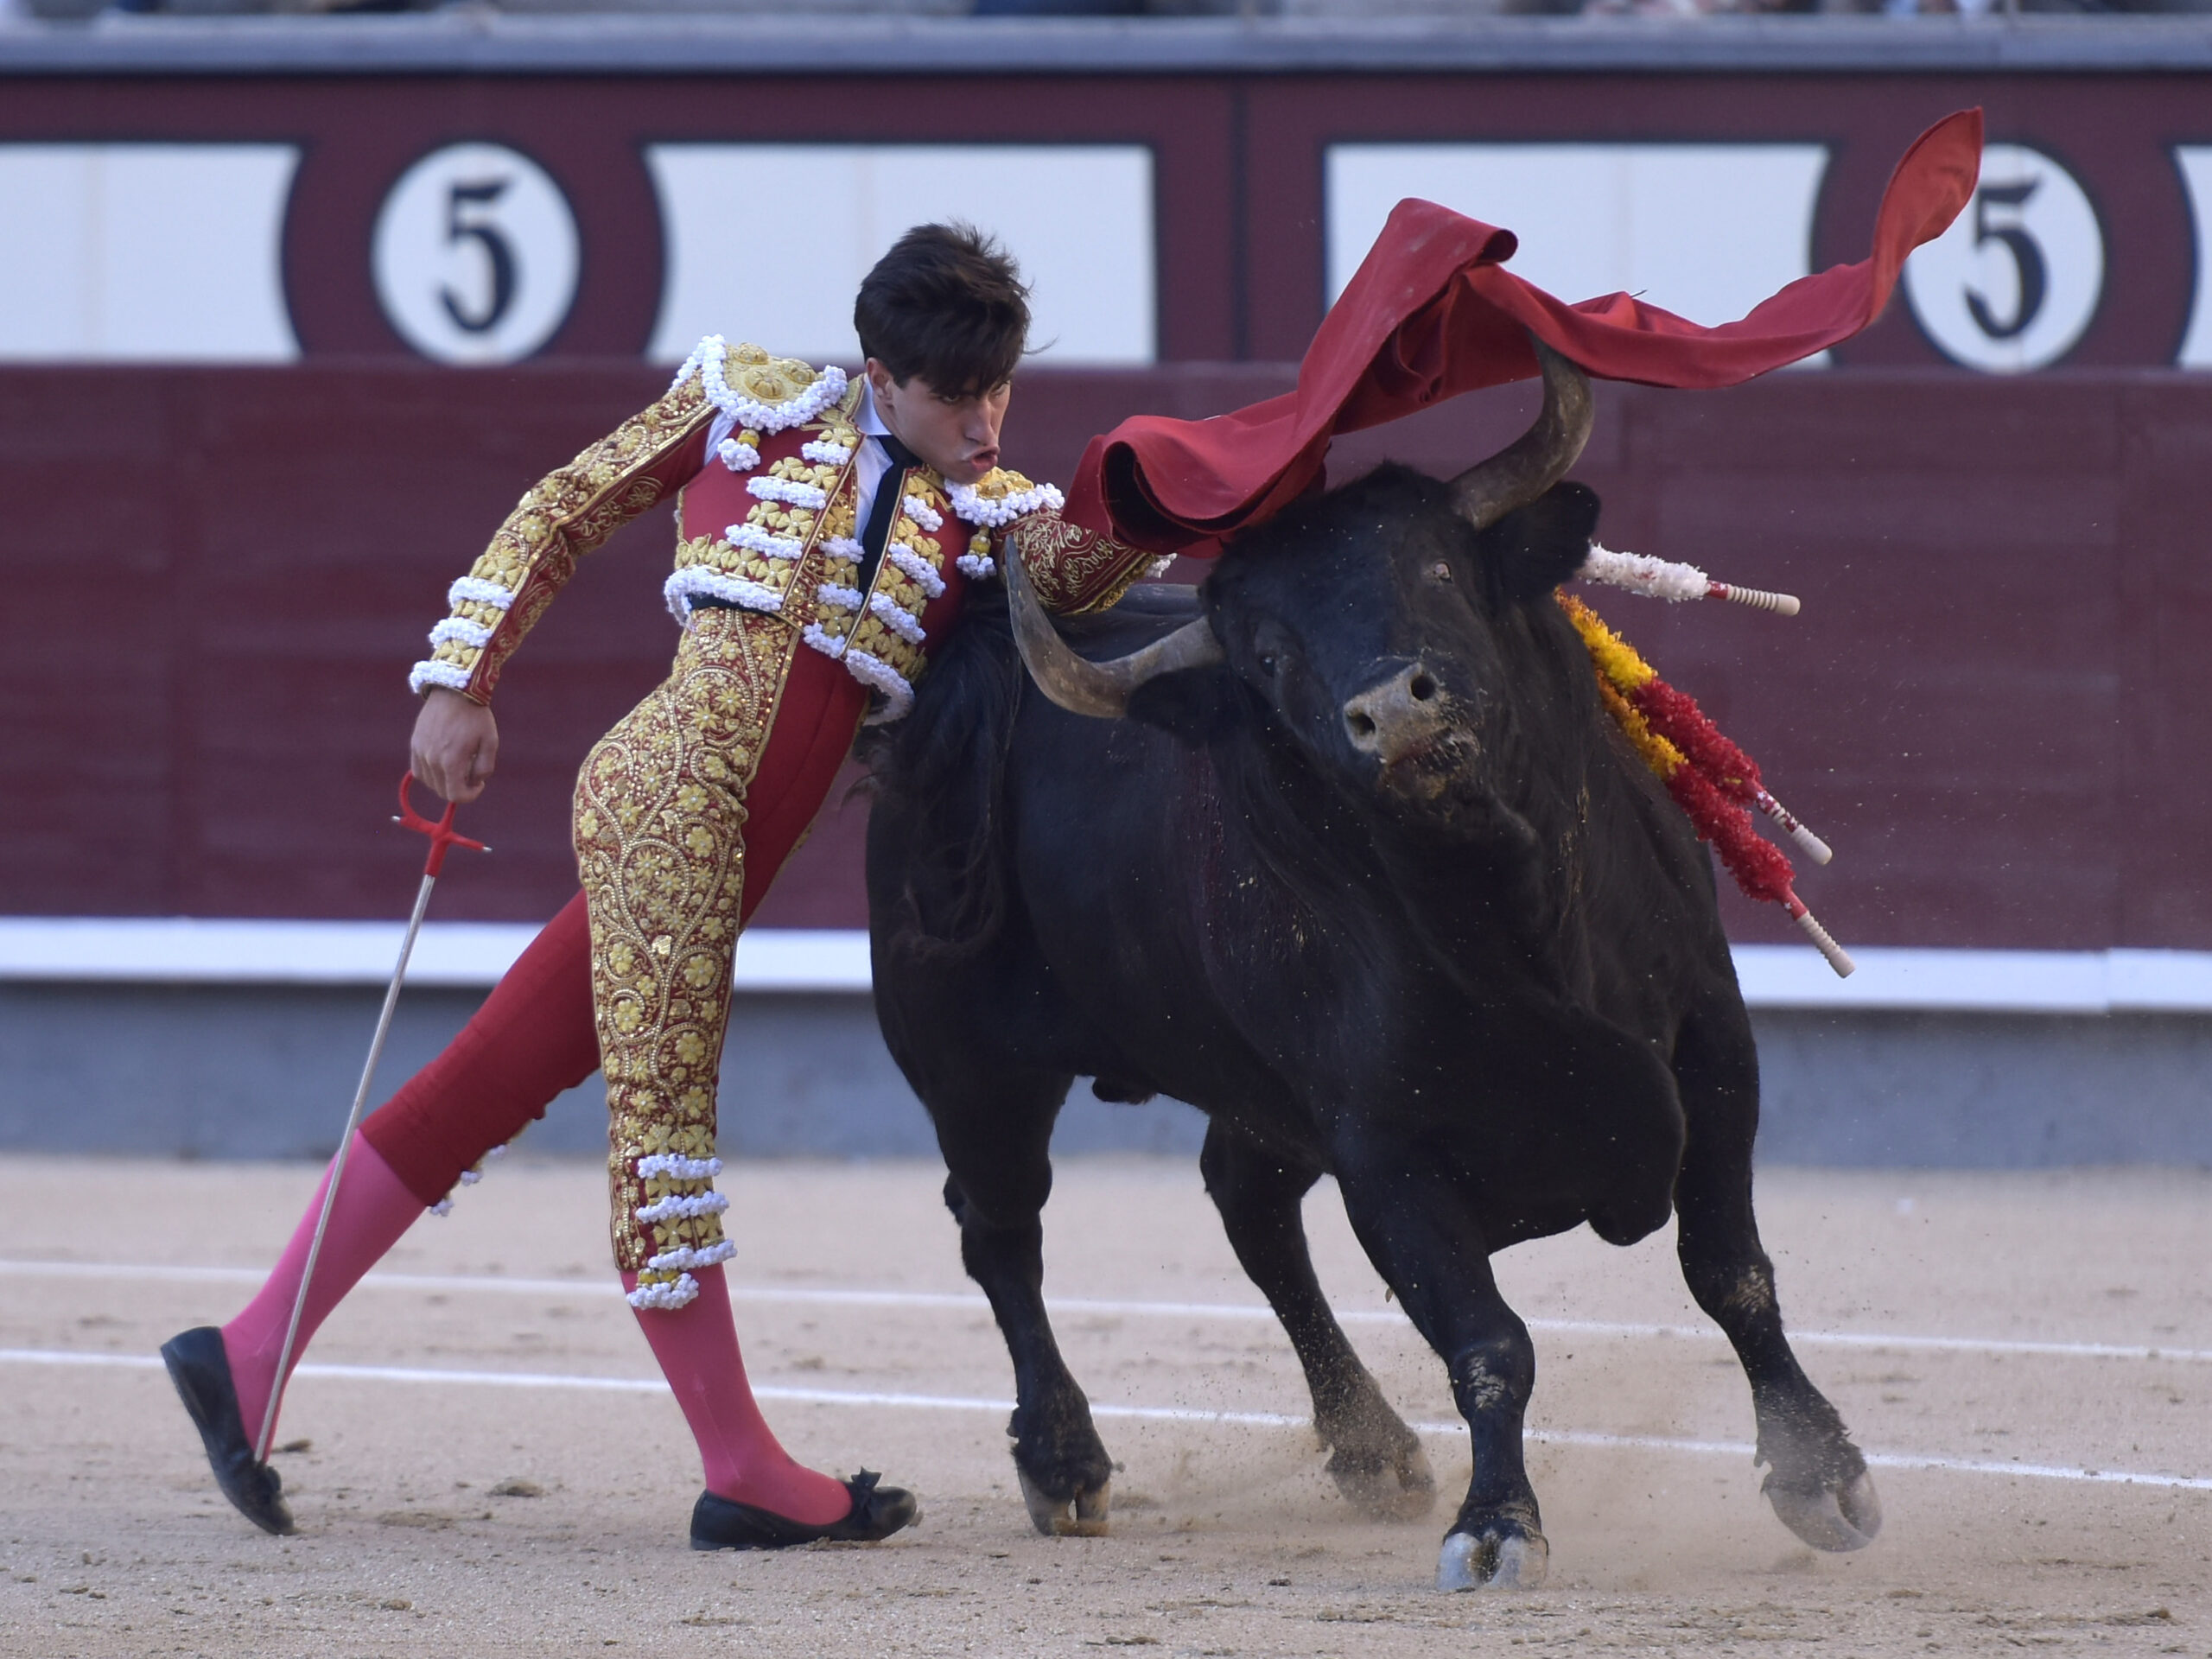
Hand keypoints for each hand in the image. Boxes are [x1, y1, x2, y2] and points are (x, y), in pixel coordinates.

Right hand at [411, 688, 498, 803]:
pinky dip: (431, 773)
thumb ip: (485, 768)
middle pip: (442, 791)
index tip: (478, 784)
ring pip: (430, 783)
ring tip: (458, 764)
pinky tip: (443, 762)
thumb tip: (473, 782)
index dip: (470, 796)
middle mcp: (432, 759)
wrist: (455, 691)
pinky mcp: (415, 744)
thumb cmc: (476, 717)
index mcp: (451, 761)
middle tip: (471, 772)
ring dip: (445, 781)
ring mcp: (421, 752)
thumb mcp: (490, 743)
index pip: (455, 796)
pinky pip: (419, 770)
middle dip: (459, 788)